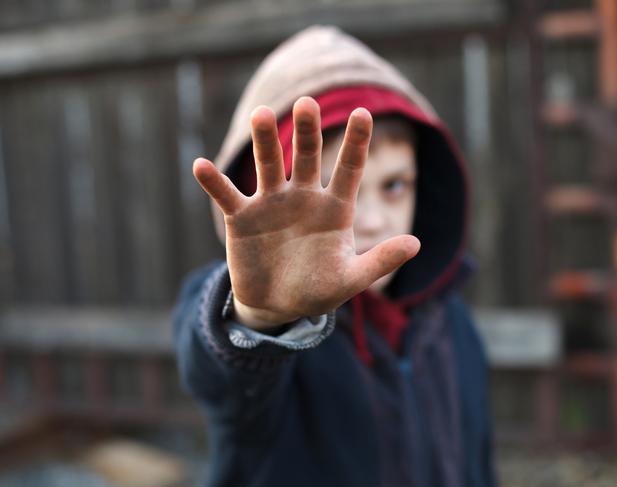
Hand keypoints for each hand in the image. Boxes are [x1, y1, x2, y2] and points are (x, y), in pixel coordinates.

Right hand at [193, 97, 419, 328]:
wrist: (278, 305)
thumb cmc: (318, 289)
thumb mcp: (350, 279)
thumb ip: (379, 261)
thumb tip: (416, 244)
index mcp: (334, 207)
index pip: (348, 169)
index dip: (356, 143)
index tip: (363, 113)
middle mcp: (303, 197)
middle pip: (307, 157)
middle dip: (307, 132)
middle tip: (308, 104)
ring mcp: (271, 203)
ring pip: (269, 165)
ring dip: (264, 141)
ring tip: (261, 114)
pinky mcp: (242, 217)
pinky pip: (227, 195)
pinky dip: (214, 182)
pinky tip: (200, 166)